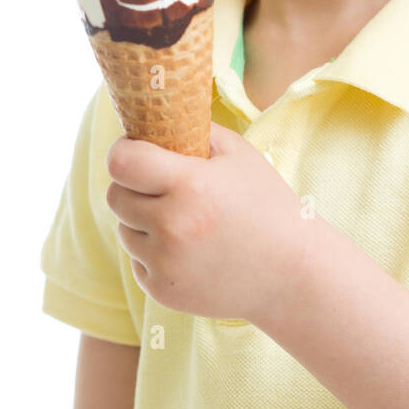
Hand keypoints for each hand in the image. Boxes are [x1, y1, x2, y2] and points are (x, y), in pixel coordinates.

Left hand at [105, 123, 307, 321]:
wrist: (292, 274)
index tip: (134, 150)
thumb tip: (157, 118)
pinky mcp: (161, 290)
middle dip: (132, 186)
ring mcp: (164, 262)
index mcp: (190, 185)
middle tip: (161, 186)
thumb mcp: (240, 155)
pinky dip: (153, 252)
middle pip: (115, 195)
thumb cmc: (267, 206)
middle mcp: (172, 225)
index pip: (121, 162)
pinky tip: (189, 250)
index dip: (122, 151)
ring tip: (184, 221)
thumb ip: (195, 130)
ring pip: (124, 229)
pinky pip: (136, 260)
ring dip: (142, 221)